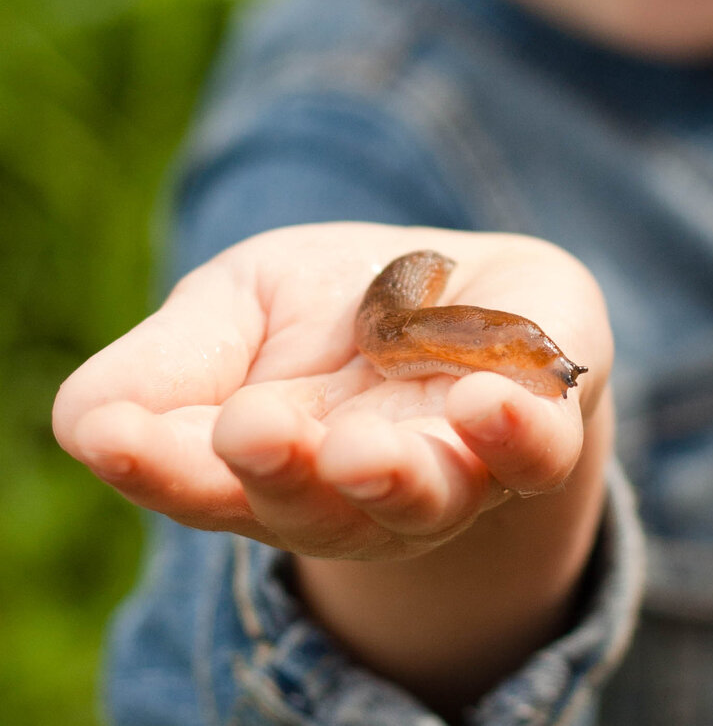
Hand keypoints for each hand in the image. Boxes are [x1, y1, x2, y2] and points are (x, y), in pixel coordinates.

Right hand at [53, 222, 612, 560]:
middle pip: (317, 510)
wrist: (476, 286)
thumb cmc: (341, 305)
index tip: (120, 438)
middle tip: (252, 433)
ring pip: (427, 498)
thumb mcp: (238, 307)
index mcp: (273, 463)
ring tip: (366, 449)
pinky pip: (537, 453)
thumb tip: (90, 427)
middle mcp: (361, 487)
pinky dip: (518, 437)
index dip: (160, 467)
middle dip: (284, 477)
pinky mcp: (538, 426)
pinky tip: (491, 404)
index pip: (207, 484)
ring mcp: (456, 466)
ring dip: (395, 477)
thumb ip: (171, 367)